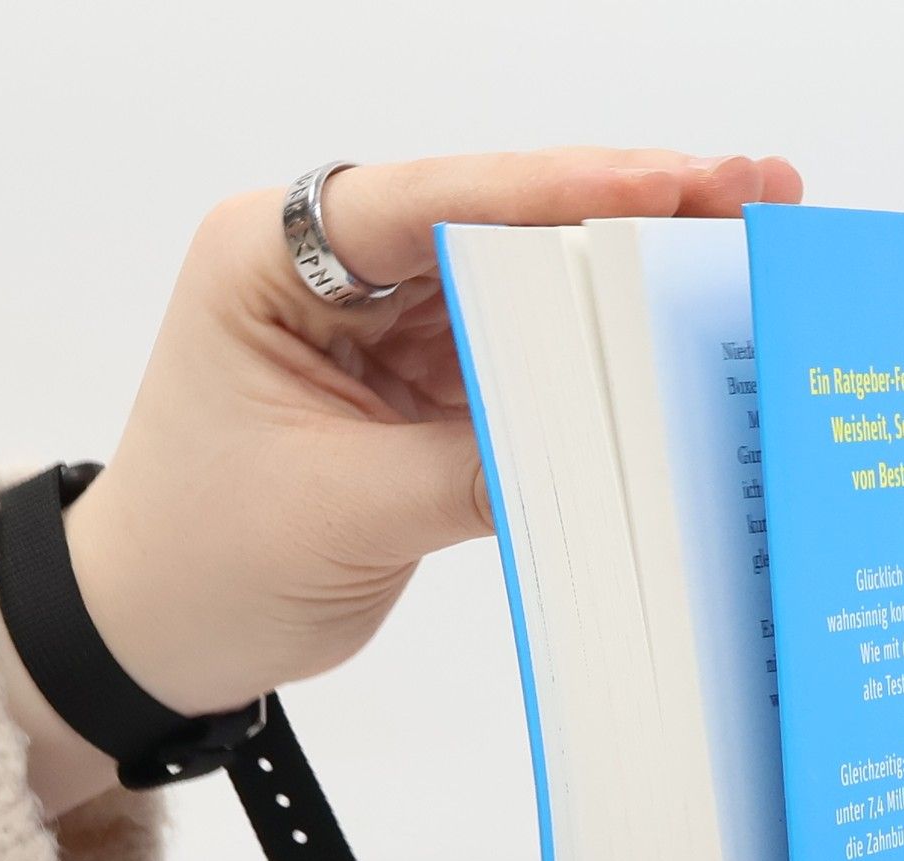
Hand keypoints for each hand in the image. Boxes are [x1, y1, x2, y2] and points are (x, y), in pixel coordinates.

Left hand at [0, 149, 802, 813]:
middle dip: (622, 218)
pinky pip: (522, 370)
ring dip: (622, 292)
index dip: (561, 191)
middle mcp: (333, 275)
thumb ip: (477, 468)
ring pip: (523, 293)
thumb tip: (609, 442)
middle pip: (496, 228)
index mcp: (273, 260)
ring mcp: (385, 334)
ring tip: (737, 261)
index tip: (674, 184)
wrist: (156, 633)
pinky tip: (673, 357)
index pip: (433, 204)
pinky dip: (592, 374)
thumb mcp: (347, 513)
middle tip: (748, 194)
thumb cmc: (204, 560)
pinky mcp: (421, 394)